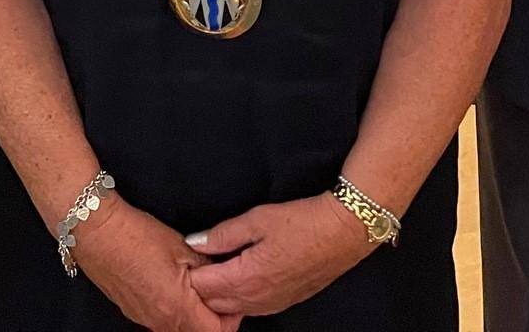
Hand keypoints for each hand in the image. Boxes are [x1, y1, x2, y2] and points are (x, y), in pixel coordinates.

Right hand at [72, 196, 239, 331]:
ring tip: (196, 287)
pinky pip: (161, 321)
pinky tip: (173, 285)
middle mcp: (160, 321)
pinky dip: (174, 310)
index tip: (233, 299)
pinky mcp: (134, 311)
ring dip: (192, 315)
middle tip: (218, 293)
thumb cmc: (135, 236)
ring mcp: (144, 318)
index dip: (230, 317)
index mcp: (177, 307)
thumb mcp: (182, 247)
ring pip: (178, 329)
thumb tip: (220, 277)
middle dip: (212, 318)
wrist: (96, 233)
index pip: (215, 331)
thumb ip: (206, 268)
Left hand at [186, 194, 374, 317]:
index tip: (184, 255)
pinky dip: (237, 298)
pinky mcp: (283, 302)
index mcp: (246, 277)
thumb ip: (223, 234)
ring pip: (232, 309)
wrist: (343, 233)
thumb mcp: (257, 219)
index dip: (190, 271)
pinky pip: (250, 308)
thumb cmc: (302, 222)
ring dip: (219, 294)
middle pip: (213, 303)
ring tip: (215, 268)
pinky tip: (238, 276)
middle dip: (200, 286)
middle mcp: (256, 299)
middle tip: (196, 262)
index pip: (203, 286)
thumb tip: (195, 242)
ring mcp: (271, 304)